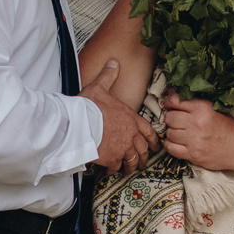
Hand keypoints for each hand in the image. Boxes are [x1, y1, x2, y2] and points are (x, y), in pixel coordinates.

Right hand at [82, 56, 156, 175]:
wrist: (78, 123)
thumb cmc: (89, 106)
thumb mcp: (100, 87)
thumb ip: (108, 77)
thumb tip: (113, 63)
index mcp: (131, 118)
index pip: (149, 131)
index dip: (153, 140)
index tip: (155, 147)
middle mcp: (130, 135)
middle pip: (142, 150)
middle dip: (143, 157)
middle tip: (142, 163)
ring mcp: (122, 148)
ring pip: (132, 161)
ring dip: (131, 166)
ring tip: (128, 170)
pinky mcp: (111, 159)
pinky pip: (116, 167)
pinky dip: (114, 169)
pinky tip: (111, 170)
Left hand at [159, 93, 233, 172]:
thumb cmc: (227, 126)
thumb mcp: (212, 108)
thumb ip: (193, 102)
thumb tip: (171, 95)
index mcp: (202, 108)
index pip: (175, 101)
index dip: (170, 102)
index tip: (171, 105)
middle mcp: (196, 123)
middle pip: (170, 118)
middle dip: (172, 118)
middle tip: (178, 120)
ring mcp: (194, 140)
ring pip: (169, 133)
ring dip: (172, 132)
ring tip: (180, 132)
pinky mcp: (193, 154)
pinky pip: (170, 148)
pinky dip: (171, 145)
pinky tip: (177, 142)